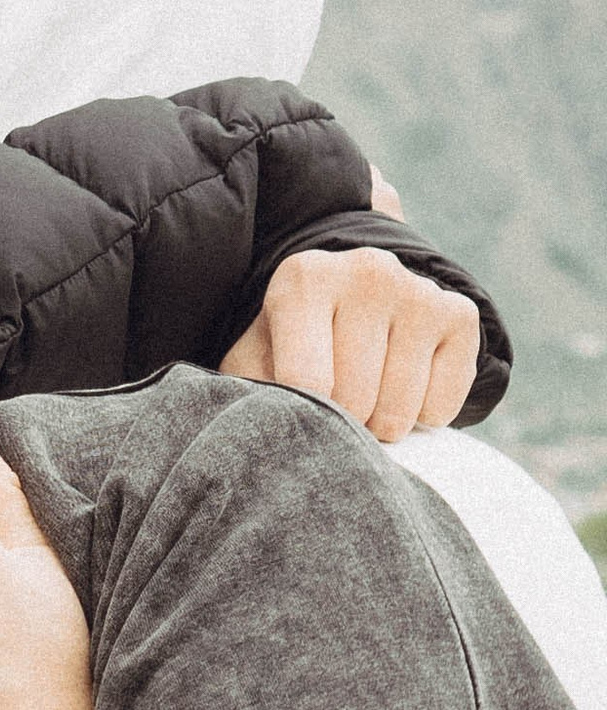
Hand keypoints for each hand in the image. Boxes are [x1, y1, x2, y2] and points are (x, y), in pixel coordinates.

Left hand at [224, 245, 478, 442]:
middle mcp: (367, 272)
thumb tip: (269, 436)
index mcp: (305, 279)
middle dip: (344, 421)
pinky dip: (422, 417)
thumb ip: (249, 390)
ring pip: (400, 409)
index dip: (306, 412)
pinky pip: (442, 406)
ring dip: (382, 424)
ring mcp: (418, 291)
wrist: (354, 293)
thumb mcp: (257, 355)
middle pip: (355, 398)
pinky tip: (404, 386)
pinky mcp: (459, 316)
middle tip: (336, 405)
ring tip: (366, 398)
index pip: (307, 380)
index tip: (301, 406)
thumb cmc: (295, 339)